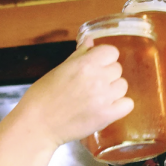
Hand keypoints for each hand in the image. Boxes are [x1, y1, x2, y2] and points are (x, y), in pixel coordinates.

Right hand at [15, 43, 132, 148]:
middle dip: (107, 75)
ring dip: (113, 90)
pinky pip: (128, 104)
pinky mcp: (107, 116)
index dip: (104, 58)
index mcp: (84, 64)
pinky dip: (120, 106)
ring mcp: (103, 98)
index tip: (96, 65)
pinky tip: (107, 108)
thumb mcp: (60, 69)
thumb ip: (79, 54)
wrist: (37, 124)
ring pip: (123, 86)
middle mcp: (96, 79)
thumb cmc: (43, 96)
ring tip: (97, 98)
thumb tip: (90, 41)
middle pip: (117, 69)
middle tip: (91, 85)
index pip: (111, 52)